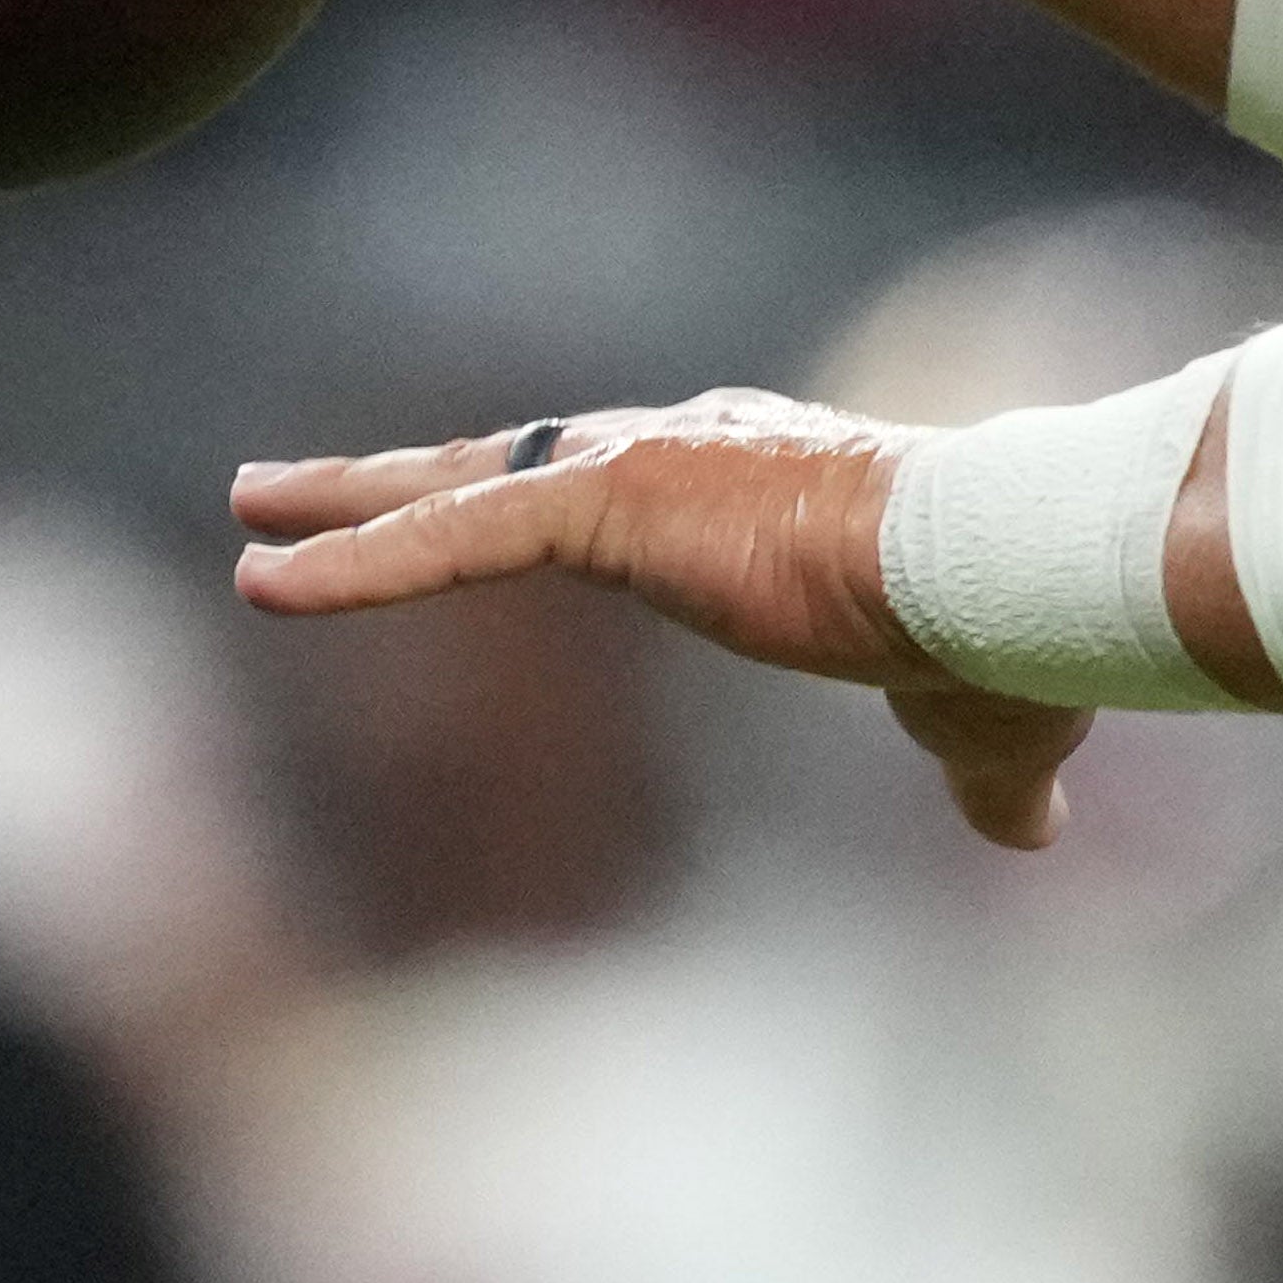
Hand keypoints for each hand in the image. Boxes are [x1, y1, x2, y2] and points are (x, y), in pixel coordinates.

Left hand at [227, 397, 1096, 846]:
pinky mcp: (620, 506)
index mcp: (765, 494)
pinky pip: (456, 535)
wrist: (1011, 578)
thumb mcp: (982, 728)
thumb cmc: (1007, 640)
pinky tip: (267, 582)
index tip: (479, 506)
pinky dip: (360, 562)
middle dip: (403, 481)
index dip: (544, 505)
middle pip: (512, 469)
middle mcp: (691, 455)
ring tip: (251, 514)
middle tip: (297, 488)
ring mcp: (647, 471)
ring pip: (462, 487)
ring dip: (350, 502)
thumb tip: (1031, 827)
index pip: (622, 498)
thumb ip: (980, 774)